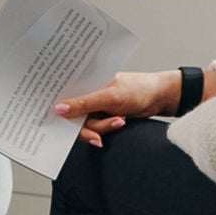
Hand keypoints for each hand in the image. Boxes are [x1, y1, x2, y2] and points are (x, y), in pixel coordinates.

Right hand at [54, 69, 180, 146]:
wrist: (159, 98)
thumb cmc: (137, 89)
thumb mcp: (108, 97)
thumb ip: (83, 104)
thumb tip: (58, 109)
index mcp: (84, 80)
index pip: (63, 92)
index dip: (57, 105)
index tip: (56, 120)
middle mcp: (86, 92)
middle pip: (72, 114)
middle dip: (84, 125)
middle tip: (95, 134)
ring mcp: (94, 105)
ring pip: (85, 124)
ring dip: (101, 127)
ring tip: (118, 121)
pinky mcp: (101, 116)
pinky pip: (94, 127)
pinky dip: (105, 129)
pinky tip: (117, 123)